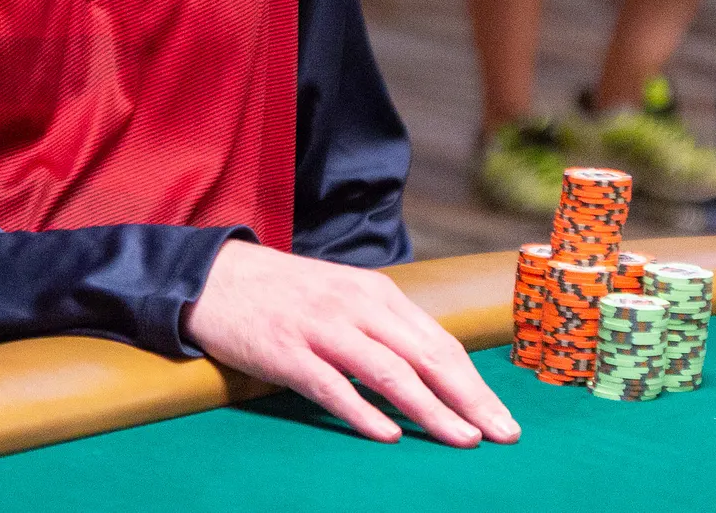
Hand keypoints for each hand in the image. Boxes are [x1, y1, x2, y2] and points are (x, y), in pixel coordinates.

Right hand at [183, 241, 519, 447]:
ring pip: (388, 371)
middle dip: (469, 399)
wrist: (213, 277)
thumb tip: (435, 371)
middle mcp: (354, 305)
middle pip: (424, 356)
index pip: (438, 341)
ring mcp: (320, 327)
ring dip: (431, 409)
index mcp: (374, 291)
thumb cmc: (284, 293)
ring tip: (462, 439)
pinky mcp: (286, 350)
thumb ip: (383, 325)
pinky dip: (364, 411)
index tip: (502, 416)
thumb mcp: (342, 295)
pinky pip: (333, 386)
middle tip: (501, 434)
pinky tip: (390, 434)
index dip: (474, 382)